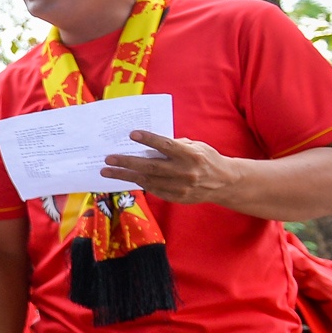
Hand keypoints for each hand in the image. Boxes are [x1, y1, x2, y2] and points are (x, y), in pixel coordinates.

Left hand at [101, 132, 241, 204]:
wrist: (224, 183)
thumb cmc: (206, 159)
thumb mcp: (196, 146)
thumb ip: (174, 145)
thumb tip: (148, 144)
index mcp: (191, 155)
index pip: (166, 146)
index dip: (148, 139)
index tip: (132, 134)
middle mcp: (185, 172)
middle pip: (151, 166)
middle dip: (127, 162)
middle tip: (109, 158)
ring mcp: (180, 187)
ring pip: (147, 181)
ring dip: (125, 176)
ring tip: (107, 171)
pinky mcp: (176, 197)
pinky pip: (153, 189)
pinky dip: (138, 183)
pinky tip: (125, 178)